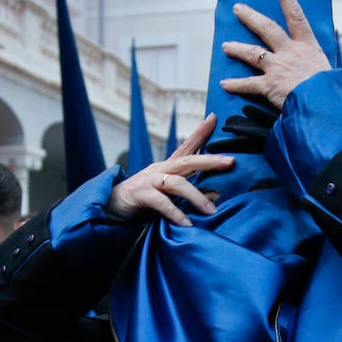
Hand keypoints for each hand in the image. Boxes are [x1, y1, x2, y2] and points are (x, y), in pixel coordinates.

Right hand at [107, 113, 229, 225]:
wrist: (110, 205)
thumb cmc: (143, 200)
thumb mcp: (168, 193)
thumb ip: (188, 192)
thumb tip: (215, 194)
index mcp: (167, 167)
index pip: (187, 147)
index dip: (200, 132)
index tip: (215, 117)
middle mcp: (159, 169)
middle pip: (188, 161)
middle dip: (210, 160)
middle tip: (230, 162)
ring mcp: (149, 180)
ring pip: (177, 183)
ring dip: (196, 197)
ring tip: (211, 210)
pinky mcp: (140, 194)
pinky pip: (161, 203)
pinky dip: (175, 213)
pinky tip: (186, 224)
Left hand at [218, 0, 332, 109]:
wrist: (323, 103)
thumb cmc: (331, 89)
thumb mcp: (328, 69)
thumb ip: (316, 63)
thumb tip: (320, 65)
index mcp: (307, 45)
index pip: (296, 15)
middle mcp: (290, 52)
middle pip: (267, 29)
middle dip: (250, 17)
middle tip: (238, 9)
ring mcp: (277, 67)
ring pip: (252, 53)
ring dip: (237, 49)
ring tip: (226, 46)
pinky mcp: (269, 85)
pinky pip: (248, 83)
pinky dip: (235, 84)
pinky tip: (224, 84)